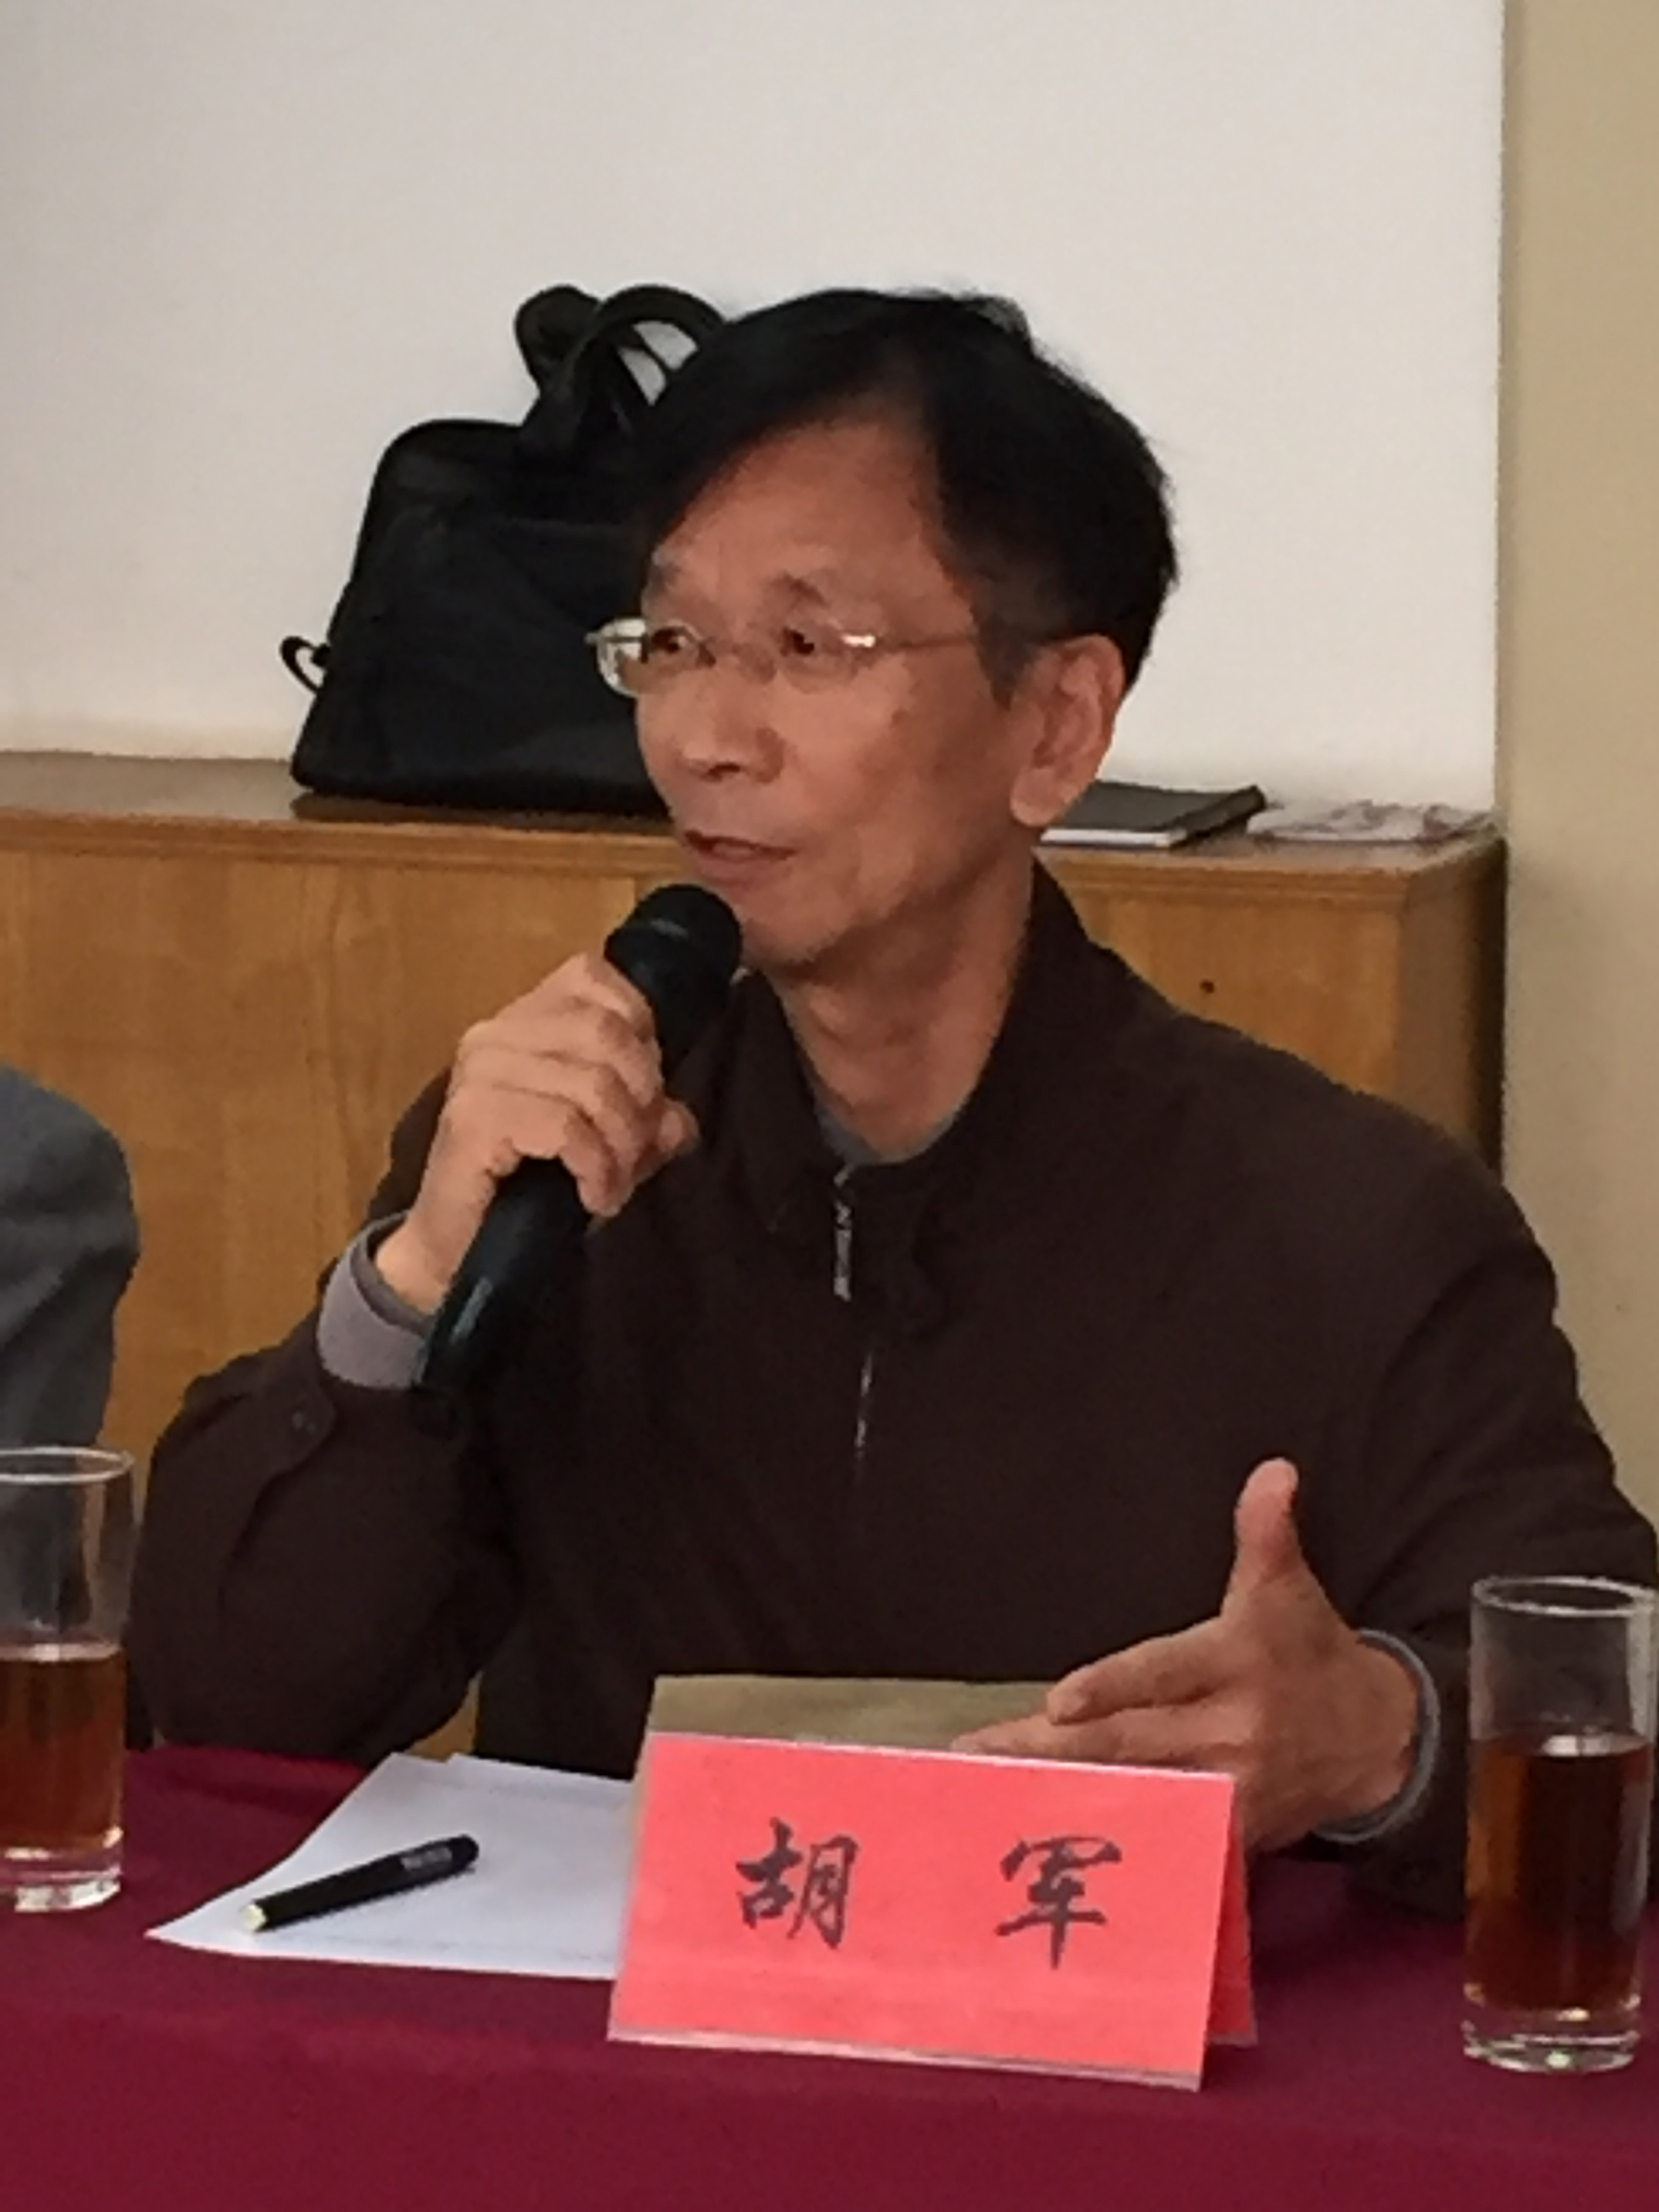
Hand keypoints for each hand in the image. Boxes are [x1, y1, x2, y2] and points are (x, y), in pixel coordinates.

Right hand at [375, 953, 697, 1314]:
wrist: (459, 1250)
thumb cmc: (529, 1189)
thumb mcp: (606, 1144)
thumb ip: (646, 1120)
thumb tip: (678, 1120)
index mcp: (522, 1020)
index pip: (592, 978)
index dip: (638, 1030)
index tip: (644, 1090)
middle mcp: (494, 1033)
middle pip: (606, 1032)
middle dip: (641, 1098)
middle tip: (637, 1151)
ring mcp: (479, 1072)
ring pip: (593, 1083)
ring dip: (622, 1145)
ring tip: (613, 1184)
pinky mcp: (473, 1118)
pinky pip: (566, 1126)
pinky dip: (596, 1168)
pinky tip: (595, 1198)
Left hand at [954, 1459, 1420, 1850]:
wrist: (1379, 1741)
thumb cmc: (1312, 1651)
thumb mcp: (1289, 1587)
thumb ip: (1266, 1532)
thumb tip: (1273, 1471)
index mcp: (1235, 1663)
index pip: (1165, 1675)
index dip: (1112, 1688)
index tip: (1058, 1701)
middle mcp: (1227, 1730)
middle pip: (1130, 1742)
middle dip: (1053, 1749)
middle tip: (982, 1749)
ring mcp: (1226, 1788)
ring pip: (1132, 1791)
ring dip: (1060, 1792)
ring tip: (988, 1788)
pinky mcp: (1226, 1831)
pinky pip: (1157, 1836)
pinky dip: (1104, 1833)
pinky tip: (1044, 1829)